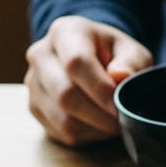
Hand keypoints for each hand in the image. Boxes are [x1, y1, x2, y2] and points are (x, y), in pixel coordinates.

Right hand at [24, 15, 153, 145]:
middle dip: (100, 114)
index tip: (121, 106)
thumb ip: (131, 63)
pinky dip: (86, 135)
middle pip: (65, 94)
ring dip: (95, 128)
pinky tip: (99, 125)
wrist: (92, 60)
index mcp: (65, 32)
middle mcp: (41, 54)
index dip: (101, 89)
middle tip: (122, 119)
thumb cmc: (115, 55)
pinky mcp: (34, 107)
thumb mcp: (132, 52)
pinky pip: (60, 131)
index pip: (76, 63)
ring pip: (62, 119)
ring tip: (114, 123)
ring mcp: (33, 82)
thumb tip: (121, 76)